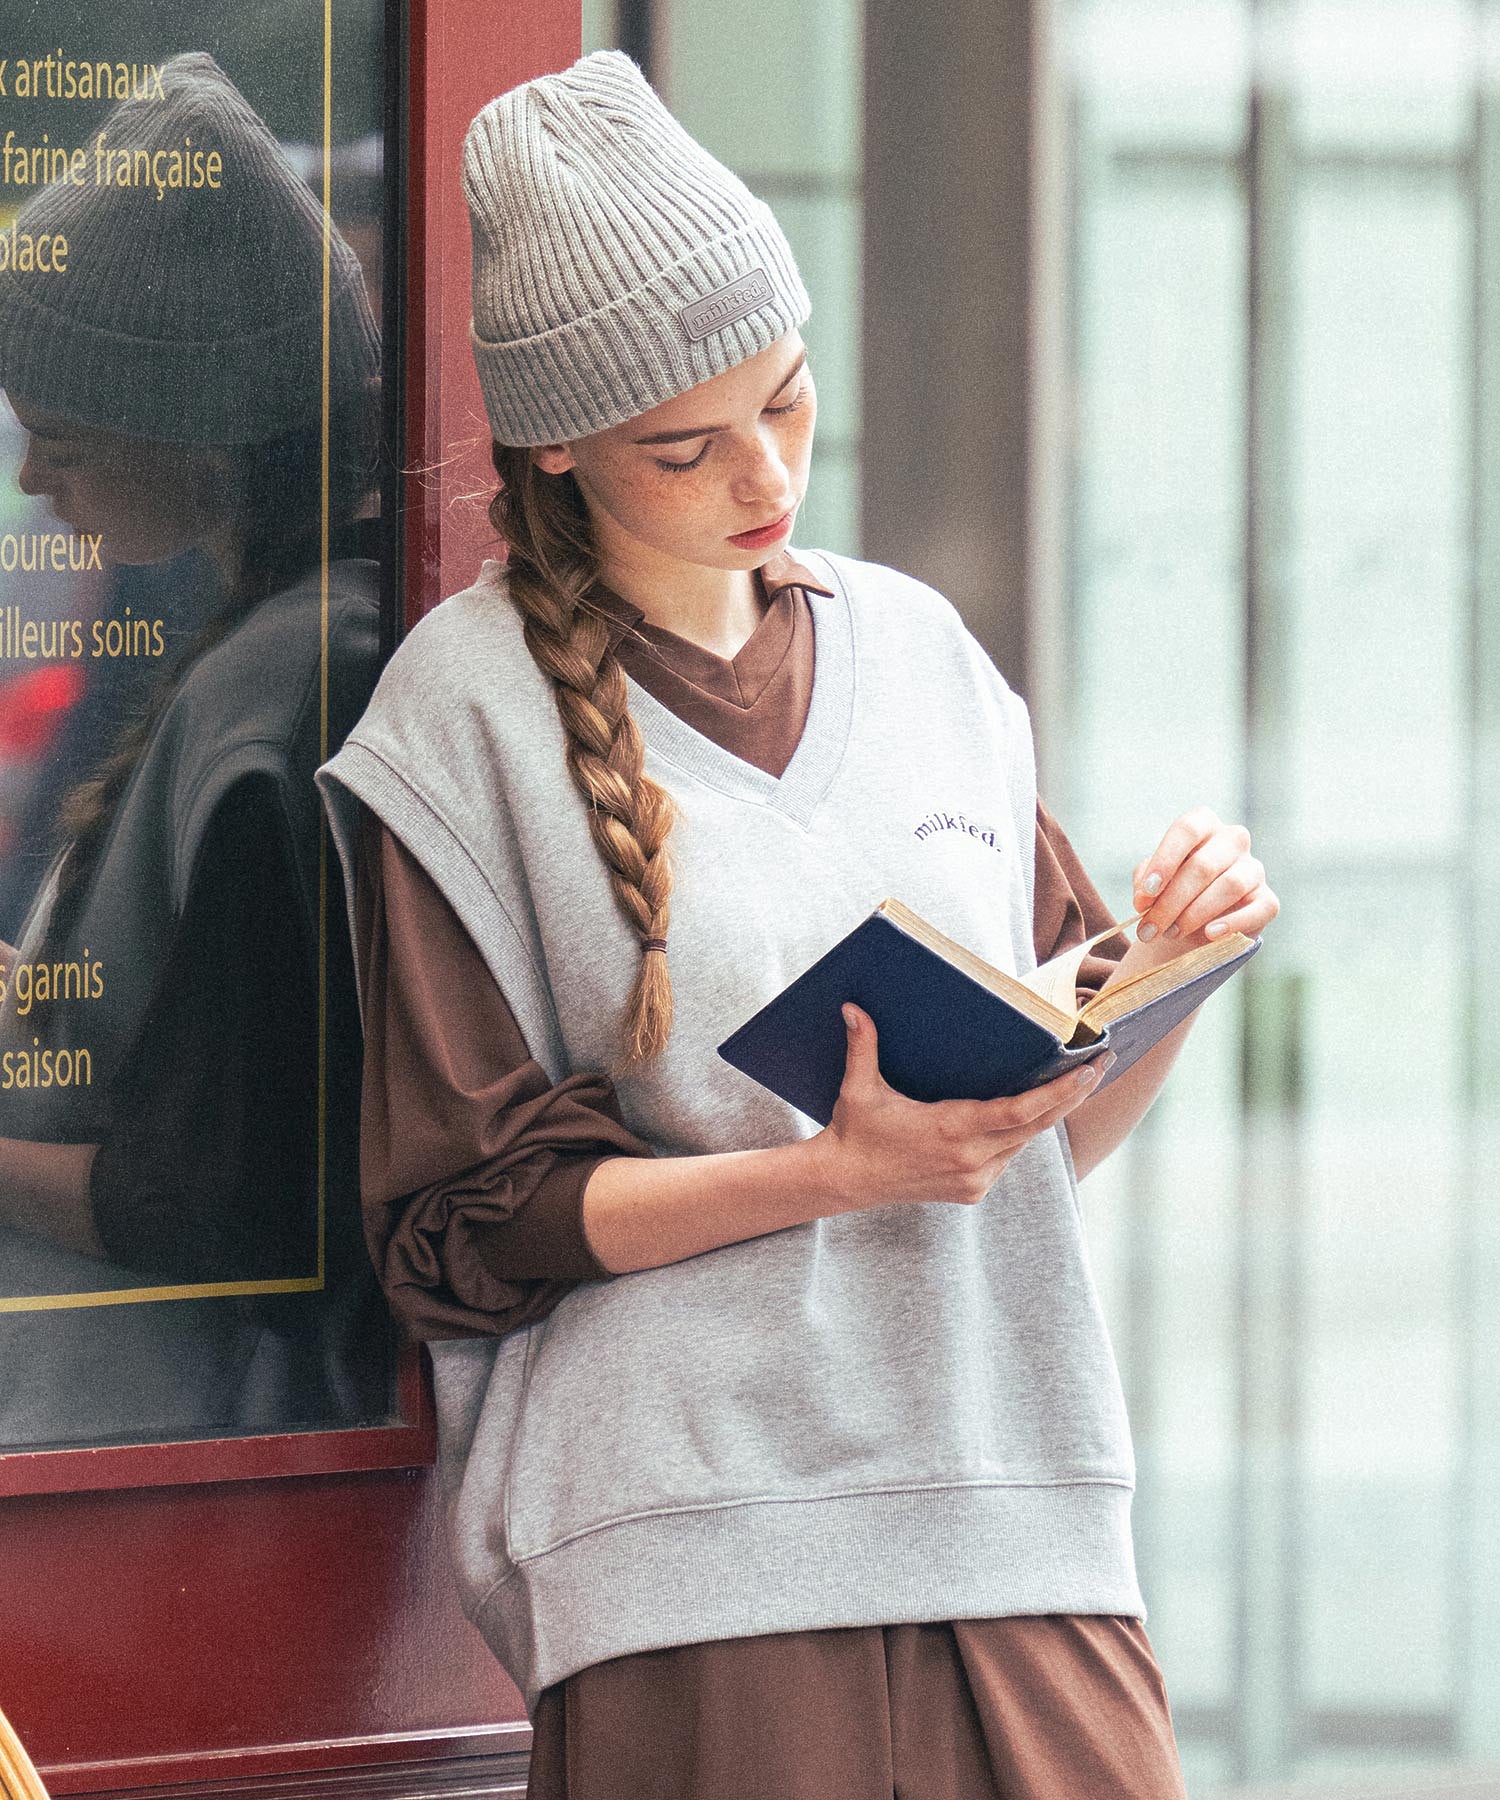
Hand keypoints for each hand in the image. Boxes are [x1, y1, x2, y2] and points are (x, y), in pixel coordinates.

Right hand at [807, 1003, 1116, 1210]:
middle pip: (1037, 1125)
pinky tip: (1035, 1111)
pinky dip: (1022, 1133)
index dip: (1060, 1092)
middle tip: (1101, 1064)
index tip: (1088, 1070)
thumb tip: (852, 1007)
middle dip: (1073, 1094)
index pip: (1021, 1111)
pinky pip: (1008, 1157)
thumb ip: (862, 1047)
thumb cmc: (855, 1130)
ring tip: (1078, 1081)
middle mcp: (970, 1159)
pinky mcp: (972, 1191)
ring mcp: (973, 1180)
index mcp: (951, 1130)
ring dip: (1049, 1114)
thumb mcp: (858, 1088)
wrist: (844, 1181)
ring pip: (1024, 1142)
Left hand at [1131, 806, 1279, 949]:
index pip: (1187, 830)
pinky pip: (1258, 909)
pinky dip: (1232, 923)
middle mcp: (1233, 839)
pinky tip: (1210, 934)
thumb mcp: (1151, 883)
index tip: (1146, 894)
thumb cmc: (1171, 893)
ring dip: (1195, 914)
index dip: (1164, 860)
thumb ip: (1145, 882)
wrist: (1194, 926)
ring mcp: (1253, 869)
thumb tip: (1145, 897)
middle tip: (1149, 929)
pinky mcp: (1267, 899)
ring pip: (1230, 886)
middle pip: (1203, 865)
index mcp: (1203, 824)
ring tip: (1171, 933)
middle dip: (1171, 902)